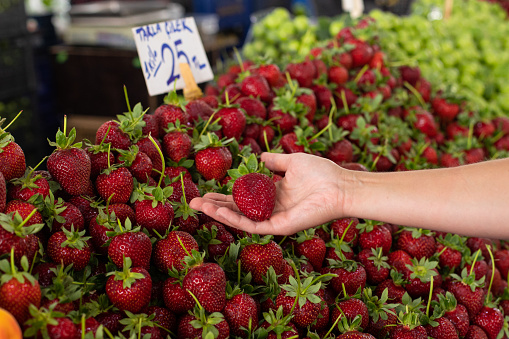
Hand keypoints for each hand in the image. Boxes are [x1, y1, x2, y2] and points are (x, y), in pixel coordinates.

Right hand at [189, 152, 347, 234]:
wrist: (340, 185)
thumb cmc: (321, 172)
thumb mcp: (292, 162)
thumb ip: (274, 161)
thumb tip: (259, 158)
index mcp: (273, 195)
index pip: (242, 198)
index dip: (223, 196)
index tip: (205, 192)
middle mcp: (271, 209)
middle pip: (237, 210)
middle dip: (215, 207)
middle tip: (193, 202)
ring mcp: (275, 220)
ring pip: (241, 220)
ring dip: (219, 214)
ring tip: (199, 207)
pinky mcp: (280, 227)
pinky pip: (253, 225)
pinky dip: (235, 219)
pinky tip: (219, 212)